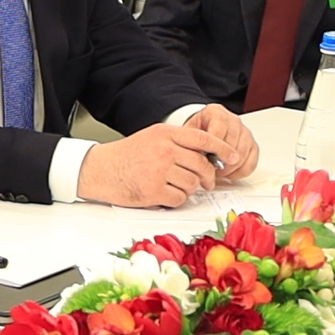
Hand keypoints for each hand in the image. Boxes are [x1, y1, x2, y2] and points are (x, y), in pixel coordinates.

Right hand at [78, 123, 236, 207]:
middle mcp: (164, 150)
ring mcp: (158, 170)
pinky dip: (175, 200)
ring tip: (172, 186)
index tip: (234, 157)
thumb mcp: (152, 138)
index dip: (223, 148)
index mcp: (165, 134)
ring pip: (193, 184)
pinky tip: (162, 194)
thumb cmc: (127, 155)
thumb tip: (210, 155)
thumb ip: (179, 143)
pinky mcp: (153, 190)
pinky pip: (179, 199)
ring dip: (188, 189)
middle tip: (204, 182)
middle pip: (202, 166)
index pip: (203, 139)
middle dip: (207, 177)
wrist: (100, 169)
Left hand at [183, 104, 258, 178]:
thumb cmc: (192, 136)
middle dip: (221, 159)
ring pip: (243, 153)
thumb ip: (192, 144)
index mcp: (215, 112)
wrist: (199, 136)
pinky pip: (251, 161)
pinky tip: (229, 174)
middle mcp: (232, 120)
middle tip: (210, 169)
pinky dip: (241, 171)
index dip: (214, 147)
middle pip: (233, 142)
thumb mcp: (186, 136)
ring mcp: (244, 132)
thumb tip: (199, 159)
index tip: (207, 160)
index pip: (219, 129)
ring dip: (230, 167)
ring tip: (217, 172)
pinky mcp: (252, 146)